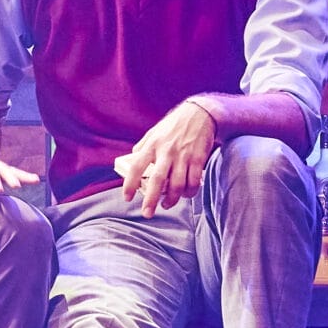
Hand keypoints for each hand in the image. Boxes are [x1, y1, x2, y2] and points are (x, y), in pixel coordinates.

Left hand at [115, 97, 218, 215]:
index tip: (126, 198)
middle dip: (151, 200)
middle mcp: (166, 152)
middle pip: (157, 181)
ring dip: (172, 200)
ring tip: (166, 205)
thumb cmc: (174, 125)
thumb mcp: (154, 132)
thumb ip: (143, 146)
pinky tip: (186, 195)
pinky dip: (190, 192)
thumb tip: (132, 159)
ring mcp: (183, 156)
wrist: (200, 113)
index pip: (136, 166)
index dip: (129, 183)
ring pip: (177, 185)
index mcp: (152, 145)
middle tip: (147, 213)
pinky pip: (194, 182)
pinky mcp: (198, 159)